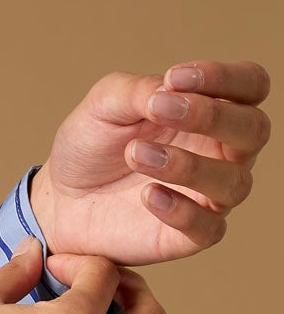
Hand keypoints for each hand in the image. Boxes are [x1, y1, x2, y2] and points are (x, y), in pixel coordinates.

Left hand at [29, 59, 270, 264]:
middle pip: (255, 130)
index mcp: (211, 111)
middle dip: (212, 116)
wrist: (59, 198)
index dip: (226, 77)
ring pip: (234, 183)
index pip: (251, 86)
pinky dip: (181, 211)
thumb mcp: (105, 105)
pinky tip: (147, 195)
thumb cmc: (92, 145)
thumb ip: (140, 90)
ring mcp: (208, 196)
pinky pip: (208, 228)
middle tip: (160, 110)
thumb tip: (171, 89)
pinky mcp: (188, 236)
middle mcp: (221, 153)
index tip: (175, 77)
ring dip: (189, 166)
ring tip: (135, 154)